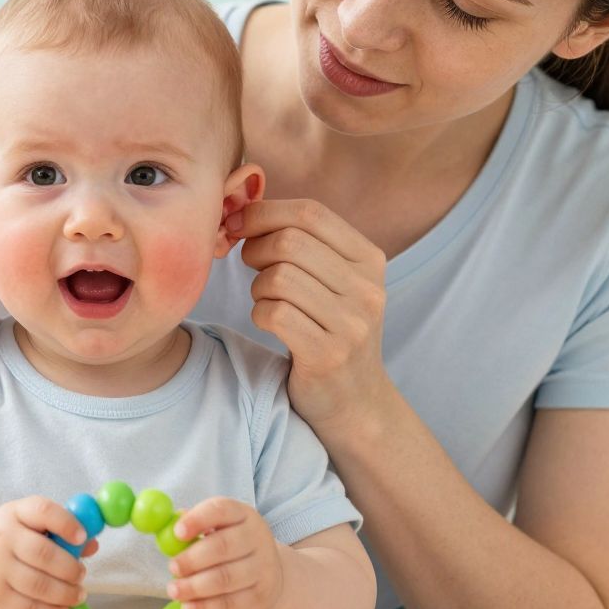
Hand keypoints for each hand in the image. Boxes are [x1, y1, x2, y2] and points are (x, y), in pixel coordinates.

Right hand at [0, 496, 97, 608]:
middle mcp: (2, 537)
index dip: (66, 523)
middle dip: (70, 568)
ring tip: (79, 595)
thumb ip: (62, 532)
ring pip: (39, 585)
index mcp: (15, 513)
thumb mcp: (32, 527)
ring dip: (66, 593)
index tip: (82, 537)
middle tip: (82, 574)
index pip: (42, 511)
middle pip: (43, 553)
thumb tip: (92, 544)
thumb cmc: (12, 543)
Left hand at [165, 497, 282, 608]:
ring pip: (225, 578)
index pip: (221, 510)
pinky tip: (187, 608)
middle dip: (192, 559)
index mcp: (242, 515)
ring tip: (173, 590)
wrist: (267, 578)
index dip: (197, 520)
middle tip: (172, 567)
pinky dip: (205, 608)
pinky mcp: (259, 596)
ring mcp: (262, 569)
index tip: (176, 533)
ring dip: (194, 587)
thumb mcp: (218, 528)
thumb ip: (192, 525)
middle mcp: (257, 538)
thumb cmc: (230, 548)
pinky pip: (229, 604)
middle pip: (223, 546)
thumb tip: (164, 525)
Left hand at [227, 199, 389, 428]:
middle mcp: (368, 288)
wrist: (356, 402)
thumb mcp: (332, 280)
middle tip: (250, 267)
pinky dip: (259, 314)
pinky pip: (273, 314)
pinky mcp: (329, 354)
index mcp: (369, 259)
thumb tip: (241, 207)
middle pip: (290, 241)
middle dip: (256, 249)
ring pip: (279, 276)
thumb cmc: (329, 330)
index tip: (238, 224)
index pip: (311, 212)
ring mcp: (352, 323)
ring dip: (258, 286)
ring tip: (266, 299)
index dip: (265, 212)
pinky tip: (270, 323)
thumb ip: (302, 242)